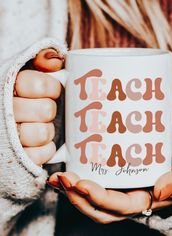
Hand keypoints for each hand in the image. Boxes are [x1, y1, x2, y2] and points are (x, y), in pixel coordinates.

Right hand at [14, 49, 63, 165]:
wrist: (12, 123)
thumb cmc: (27, 97)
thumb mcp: (31, 72)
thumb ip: (42, 61)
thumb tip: (55, 60)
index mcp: (9, 86)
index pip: (36, 84)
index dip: (52, 88)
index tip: (54, 91)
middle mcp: (5, 110)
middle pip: (45, 110)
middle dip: (50, 110)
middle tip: (46, 111)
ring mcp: (9, 136)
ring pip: (41, 133)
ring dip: (48, 131)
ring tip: (42, 126)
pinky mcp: (17, 157)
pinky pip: (39, 155)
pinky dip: (45, 149)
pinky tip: (40, 143)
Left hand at [48, 163, 171, 223]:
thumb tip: (161, 190)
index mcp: (141, 202)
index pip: (117, 206)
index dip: (98, 198)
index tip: (81, 184)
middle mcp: (125, 203)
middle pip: (97, 209)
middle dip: (76, 197)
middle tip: (62, 178)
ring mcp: (116, 194)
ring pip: (90, 202)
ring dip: (70, 191)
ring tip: (56, 178)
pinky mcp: (111, 184)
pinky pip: (90, 189)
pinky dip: (74, 184)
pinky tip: (62, 175)